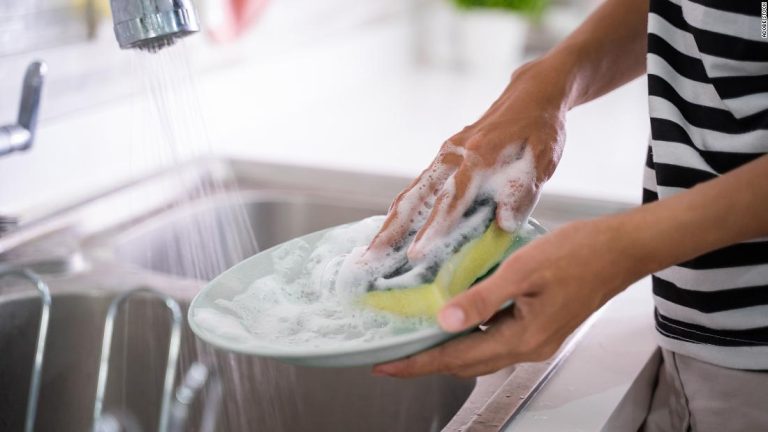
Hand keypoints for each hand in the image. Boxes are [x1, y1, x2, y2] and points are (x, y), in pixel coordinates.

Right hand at [363, 59, 568, 266]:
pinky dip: (403, 210)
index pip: (450, 200)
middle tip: (370, 258)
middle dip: (391, 230)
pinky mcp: (445, 156)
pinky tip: (394, 229)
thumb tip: (503, 224)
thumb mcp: (542, 160)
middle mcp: (453, 154)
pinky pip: (419, 186)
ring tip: (372, 251)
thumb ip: (522, 192)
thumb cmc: (541, 129)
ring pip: (411, 192)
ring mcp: (446, 154)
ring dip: (390, 222)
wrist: (533, 94)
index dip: (432, 230)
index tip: (415, 255)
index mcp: (478, 156)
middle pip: (415, 196)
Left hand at [372, 217, 639, 377]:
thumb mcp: (523, 271)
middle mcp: (528, 347)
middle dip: (427, 361)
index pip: (456, 358)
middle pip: (466, 363)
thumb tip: (444, 322)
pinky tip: (457, 318)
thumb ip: (482, 299)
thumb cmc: (579, 254)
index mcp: (523, 338)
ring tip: (416, 339)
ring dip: (448, 350)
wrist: (621, 250)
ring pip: (481, 353)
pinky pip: (496, 339)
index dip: (418, 363)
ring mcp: (536, 339)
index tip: (386, 366)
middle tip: (393, 355)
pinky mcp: (541, 326)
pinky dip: (470, 335)